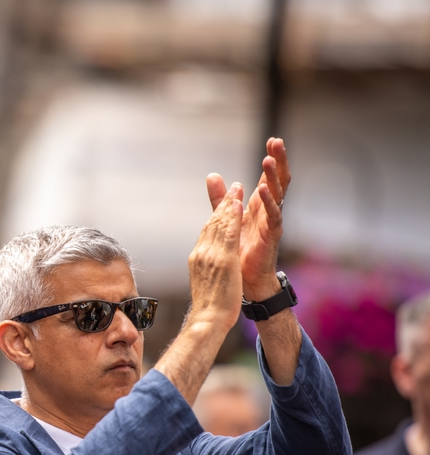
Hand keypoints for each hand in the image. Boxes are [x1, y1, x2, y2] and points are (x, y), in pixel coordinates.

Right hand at [187, 183, 244, 332]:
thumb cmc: (209, 308)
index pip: (207, 231)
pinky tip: (239, 206)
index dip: (217, 215)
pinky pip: (227, 234)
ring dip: (229, 204)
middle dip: (223, 204)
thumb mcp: (207, 283)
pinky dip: (232, 217)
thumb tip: (211, 266)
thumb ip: (209, 269)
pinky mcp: (222, 260)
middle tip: (233, 187)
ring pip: (219, 224)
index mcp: (198, 259)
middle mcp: (201, 254)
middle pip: (212, 223)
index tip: (225, 203)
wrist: (208, 320)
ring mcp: (210, 256)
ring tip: (237, 189)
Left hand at [207, 138, 290, 300]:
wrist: (243, 278)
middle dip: (278, 160)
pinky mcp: (272, 235)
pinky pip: (273, 216)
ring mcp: (272, 221)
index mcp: (259, 204)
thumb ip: (221, 198)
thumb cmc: (240, 249)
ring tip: (269, 159)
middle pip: (278, 180)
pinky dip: (269, 202)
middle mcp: (268, 210)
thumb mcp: (228, 217)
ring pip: (277, 194)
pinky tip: (264, 188)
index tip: (272, 139)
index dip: (272, 158)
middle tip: (277, 141)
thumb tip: (212, 175)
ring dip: (273, 176)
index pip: (269, 176)